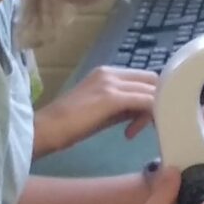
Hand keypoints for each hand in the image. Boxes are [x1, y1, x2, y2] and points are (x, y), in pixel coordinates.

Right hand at [34, 66, 157, 157]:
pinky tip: (141, 130)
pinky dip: (151, 114)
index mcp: (107, 73)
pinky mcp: (111, 97)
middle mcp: (111, 72)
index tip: (144, 122)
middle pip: (151, 80)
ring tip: (142, 132)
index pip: (143, 78)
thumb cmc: (70, 126)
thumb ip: (124, 107)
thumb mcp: (103, 113)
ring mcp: (111, 83)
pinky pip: (145, 101)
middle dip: (157, 102)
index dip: (150, 97)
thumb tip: (144, 112)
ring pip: (151, 90)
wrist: (46, 130)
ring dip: (155, 111)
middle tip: (147, 127)